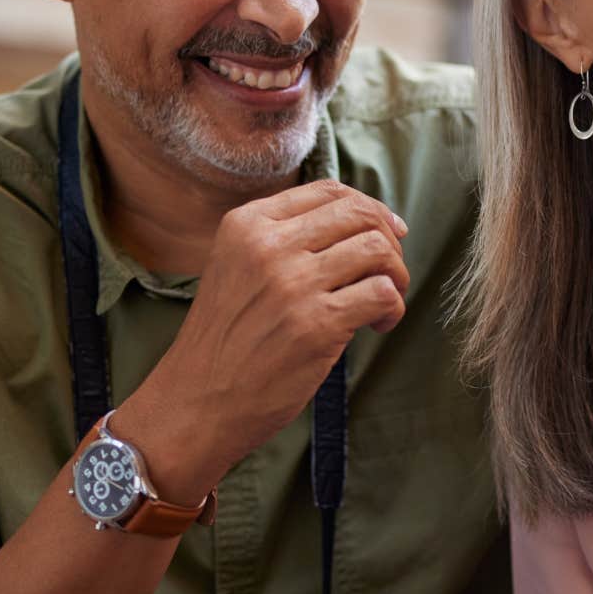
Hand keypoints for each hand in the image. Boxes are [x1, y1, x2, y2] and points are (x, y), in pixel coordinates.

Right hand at [114, 180, 410, 500]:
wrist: (196, 401)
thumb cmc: (227, 339)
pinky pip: (383, 294)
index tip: (387, 234)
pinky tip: (378, 326)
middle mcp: (268, 245)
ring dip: (396, 276)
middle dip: (390, 242)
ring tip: (385, 302)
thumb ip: (287, 240)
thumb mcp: (238, 268)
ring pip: (378, 250)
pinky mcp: (316, 324)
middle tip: (388, 274)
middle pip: (361, 214)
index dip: (370, 209)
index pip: (329, 192)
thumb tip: (368, 221)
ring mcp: (292, 284)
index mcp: (247, 224)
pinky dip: (393, 309)